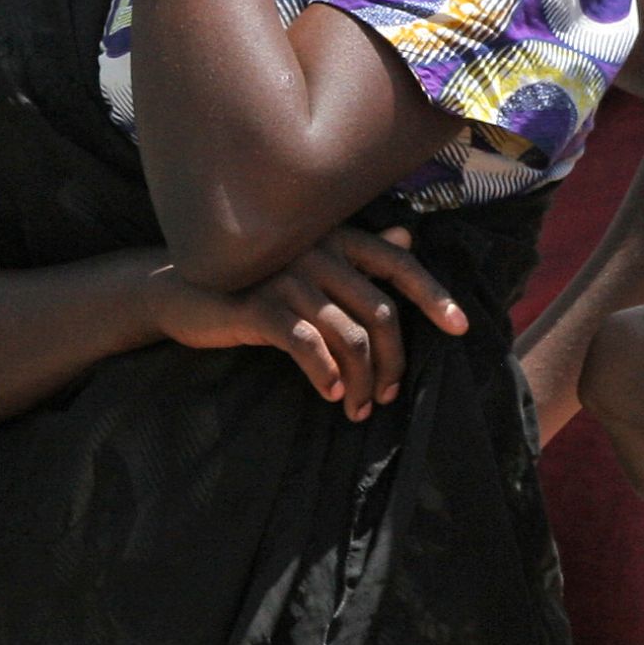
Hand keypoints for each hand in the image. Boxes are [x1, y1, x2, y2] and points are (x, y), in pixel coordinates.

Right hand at [150, 224, 465, 419]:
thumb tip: (407, 236)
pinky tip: (329, 393)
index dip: (433, 295)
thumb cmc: (252, 282)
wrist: (182, 294)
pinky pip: (308, 345)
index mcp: (333, 238)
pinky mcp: (260, 305)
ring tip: (357, 408)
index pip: (397, 264)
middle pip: (380, 312)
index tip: (461, 328)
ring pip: (349, 336)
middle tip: (386, 397)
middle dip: (392, 362)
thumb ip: (355, 255)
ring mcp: (287, 277)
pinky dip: (325, 374)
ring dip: (361, 381)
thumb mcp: (306, 265)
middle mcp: (315, 250)